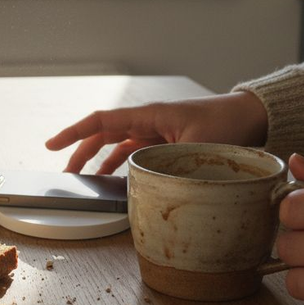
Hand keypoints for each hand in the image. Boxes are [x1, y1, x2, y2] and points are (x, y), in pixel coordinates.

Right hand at [44, 92, 268, 173]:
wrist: (253, 115)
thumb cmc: (229, 123)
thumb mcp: (201, 146)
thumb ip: (174, 166)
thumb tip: (152, 189)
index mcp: (150, 115)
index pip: (101, 122)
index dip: (73, 133)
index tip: (51, 145)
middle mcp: (148, 121)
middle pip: (102, 135)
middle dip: (79, 152)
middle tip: (65, 175)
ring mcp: (156, 131)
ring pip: (116, 144)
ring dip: (98, 160)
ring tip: (84, 181)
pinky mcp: (165, 141)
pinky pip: (134, 151)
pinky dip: (119, 164)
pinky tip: (112, 178)